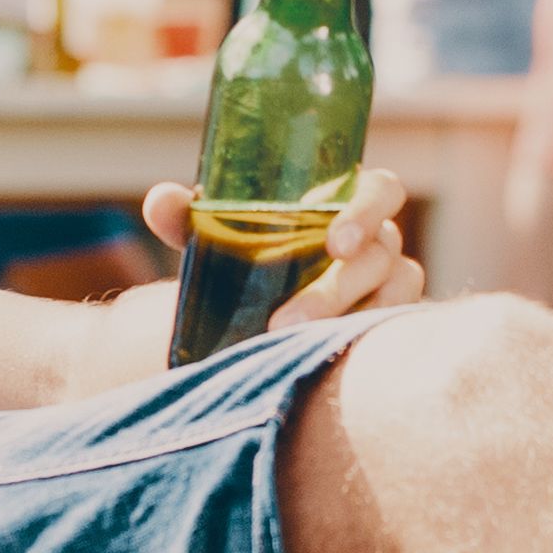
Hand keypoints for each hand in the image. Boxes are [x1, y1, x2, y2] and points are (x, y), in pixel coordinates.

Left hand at [140, 166, 424, 323]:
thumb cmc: (246, 260)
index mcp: (348, 206)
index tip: (335, 244)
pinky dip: (356, 348)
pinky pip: (386, 337)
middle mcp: (379, 244)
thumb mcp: (215, 238)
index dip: (366, 213)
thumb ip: (189, 217)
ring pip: (389, 301)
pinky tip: (317, 360)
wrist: (249, 315)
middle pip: (381, 257)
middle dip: (336, 290)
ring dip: (341, 323)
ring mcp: (390, 288)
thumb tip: (162, 202)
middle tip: (288, 319)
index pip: (382, 192)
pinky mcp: (385, 327)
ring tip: (284, 344)